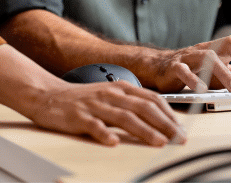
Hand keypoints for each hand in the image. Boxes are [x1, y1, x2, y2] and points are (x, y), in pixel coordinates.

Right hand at [27, 80, 186, 146]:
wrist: (49, 95)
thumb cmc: (83, 99)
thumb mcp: (110, 96)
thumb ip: (131, 105)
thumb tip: (158, 120)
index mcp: (120, 88)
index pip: (151, 99)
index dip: (169, 114)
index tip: (181, 129)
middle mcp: (110, 94)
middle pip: (142, 107)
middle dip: (164, 124)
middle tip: (178, 139)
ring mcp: (95, 105)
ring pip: (123, 117)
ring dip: (144, 130)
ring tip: (158, 142)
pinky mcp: (79, 117)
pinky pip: (93, 126)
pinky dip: (104, 134)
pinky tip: (113, 143)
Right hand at [146, 35, 230, 92]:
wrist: (160, 68)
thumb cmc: (195, 70)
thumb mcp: (221, 72)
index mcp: (220, 49)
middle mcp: (207, 48)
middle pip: (229, 43)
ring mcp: (190, 56)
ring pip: (208, 56)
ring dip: (224, 73)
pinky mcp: (174, 67)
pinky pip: (184, 70)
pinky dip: (194, 80)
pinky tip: (203, 90)